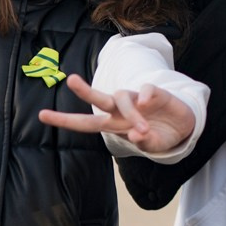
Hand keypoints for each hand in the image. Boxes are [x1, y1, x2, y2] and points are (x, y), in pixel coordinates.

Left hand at [38, 74, 196, 155]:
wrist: (184, 126)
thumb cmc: (160, 135)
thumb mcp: (153, 145)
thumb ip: (144, 143)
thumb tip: (137, 134)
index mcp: (114, 124)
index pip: (86, 123)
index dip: (64, 120)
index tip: (41, 116)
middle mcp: (121, 110)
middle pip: (99, 99)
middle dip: (84, 91)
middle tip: (71, 80)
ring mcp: (137, 100)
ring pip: (123, 97)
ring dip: (132, 115)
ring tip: (144, 129)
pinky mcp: (154, 93)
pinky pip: (145, 90)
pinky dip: (144, 96)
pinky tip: (148, 103)